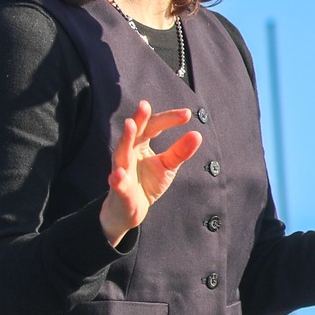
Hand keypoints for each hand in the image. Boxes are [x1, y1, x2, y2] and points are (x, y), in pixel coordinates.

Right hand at [100, 101, 202, 245]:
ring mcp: (121, 169)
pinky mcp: (119, 189)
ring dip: (125, 139)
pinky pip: (117, 184)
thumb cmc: (147, 183)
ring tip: (131, 125)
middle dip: (139, 119)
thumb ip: (180, 151)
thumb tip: (197, 134)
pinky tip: (118, 175)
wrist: (131, 210)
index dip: (169, 119)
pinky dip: (117, 179)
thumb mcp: (167, 166)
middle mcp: (128, 152)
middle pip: (134, 133)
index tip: (187, 114)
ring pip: (121, 152)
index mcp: (140, 144)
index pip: (154, 126)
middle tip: (145, 105)